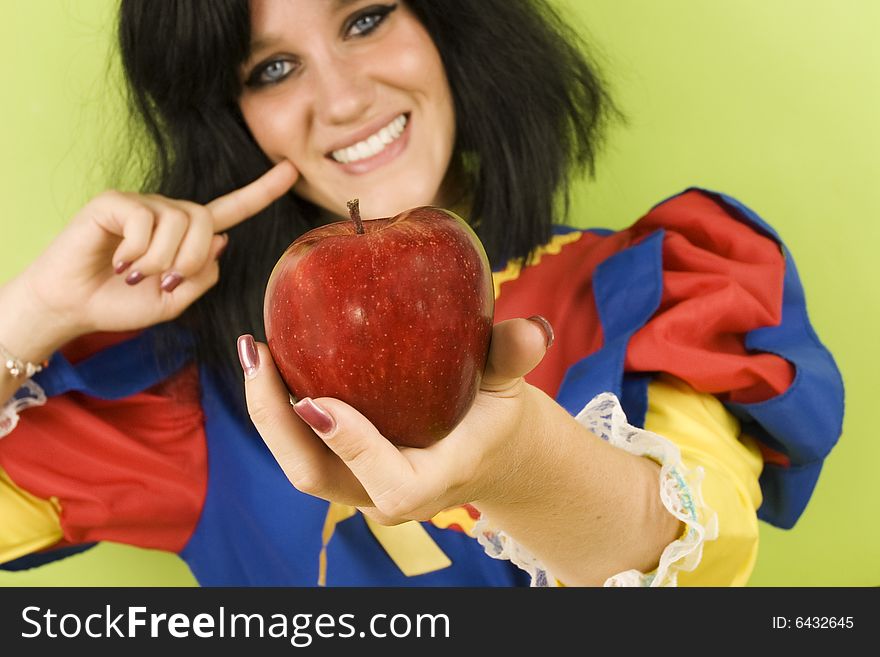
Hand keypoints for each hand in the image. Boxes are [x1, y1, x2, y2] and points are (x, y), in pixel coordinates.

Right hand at [14, 160, 297, 343]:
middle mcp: (170, 214)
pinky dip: (136, 251)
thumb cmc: (122, 303)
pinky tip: (118, 260)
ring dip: (159, 261)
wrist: (74, 307)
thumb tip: (221, 239)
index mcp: (189, 236)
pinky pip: (145, 221)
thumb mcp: (175, 300)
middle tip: (161, 282)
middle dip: (190, 261)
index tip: (291, 171)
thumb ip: (203, 274)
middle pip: (209, 224)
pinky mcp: (116, 202)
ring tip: (133, 274)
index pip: (232, 209)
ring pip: (180, 223)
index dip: (262, 191)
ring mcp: (143, 205)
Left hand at [240, 317, 552, 524]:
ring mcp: (356, 486)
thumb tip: (535, 329)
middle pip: (315, 476)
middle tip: (258, 355)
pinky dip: (278, 405)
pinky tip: (269, 355)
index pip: (388, 482)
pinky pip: (300, 443)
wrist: (485, 451)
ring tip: (254, 350)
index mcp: (431, 483)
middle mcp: (384, 495)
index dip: (352, 446)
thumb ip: (513, 358)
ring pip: (298, 463)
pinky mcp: (341, 467)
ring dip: (268, 411)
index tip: (315, 399)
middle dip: (276, 422)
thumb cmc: (495, 417)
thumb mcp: (509, 386)